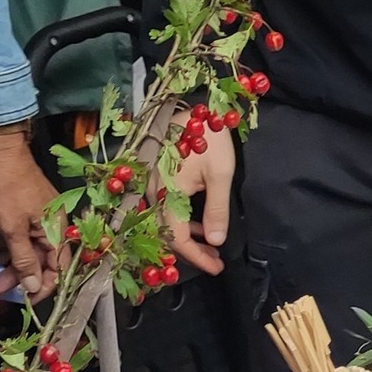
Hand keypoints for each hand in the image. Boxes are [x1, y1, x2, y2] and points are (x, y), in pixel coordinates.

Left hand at [0, 127, 63, 299]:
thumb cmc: (7, 187)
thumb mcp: (13, 228)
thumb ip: (24, 259)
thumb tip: (34, 286)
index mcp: (58, 231)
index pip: (57, 271)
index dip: (41, 288)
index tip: (20, 298)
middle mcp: (53, 227)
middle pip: (40, 262)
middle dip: (17, 275)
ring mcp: (38, 218)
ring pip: (26, 249)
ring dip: (7, 258)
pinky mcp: (24, 211)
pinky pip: (18, 235)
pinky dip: (4, 241)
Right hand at [157, 119, 235, 275]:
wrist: (192, 104)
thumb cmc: (208, 136)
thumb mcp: (220, 174)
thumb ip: (216, 210)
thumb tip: (215, 241)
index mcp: (167, 195)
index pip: (177, 239)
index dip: (196, 257)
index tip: (216, 267)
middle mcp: (152, 194)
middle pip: (167, 234)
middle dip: (192, 251)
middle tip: (216, 260)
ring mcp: (150, 186)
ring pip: (166, 223)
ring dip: (188, 236)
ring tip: (211, 245)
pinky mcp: (153, 178)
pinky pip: (164, 209)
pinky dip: (182, 220)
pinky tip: (199, 222)